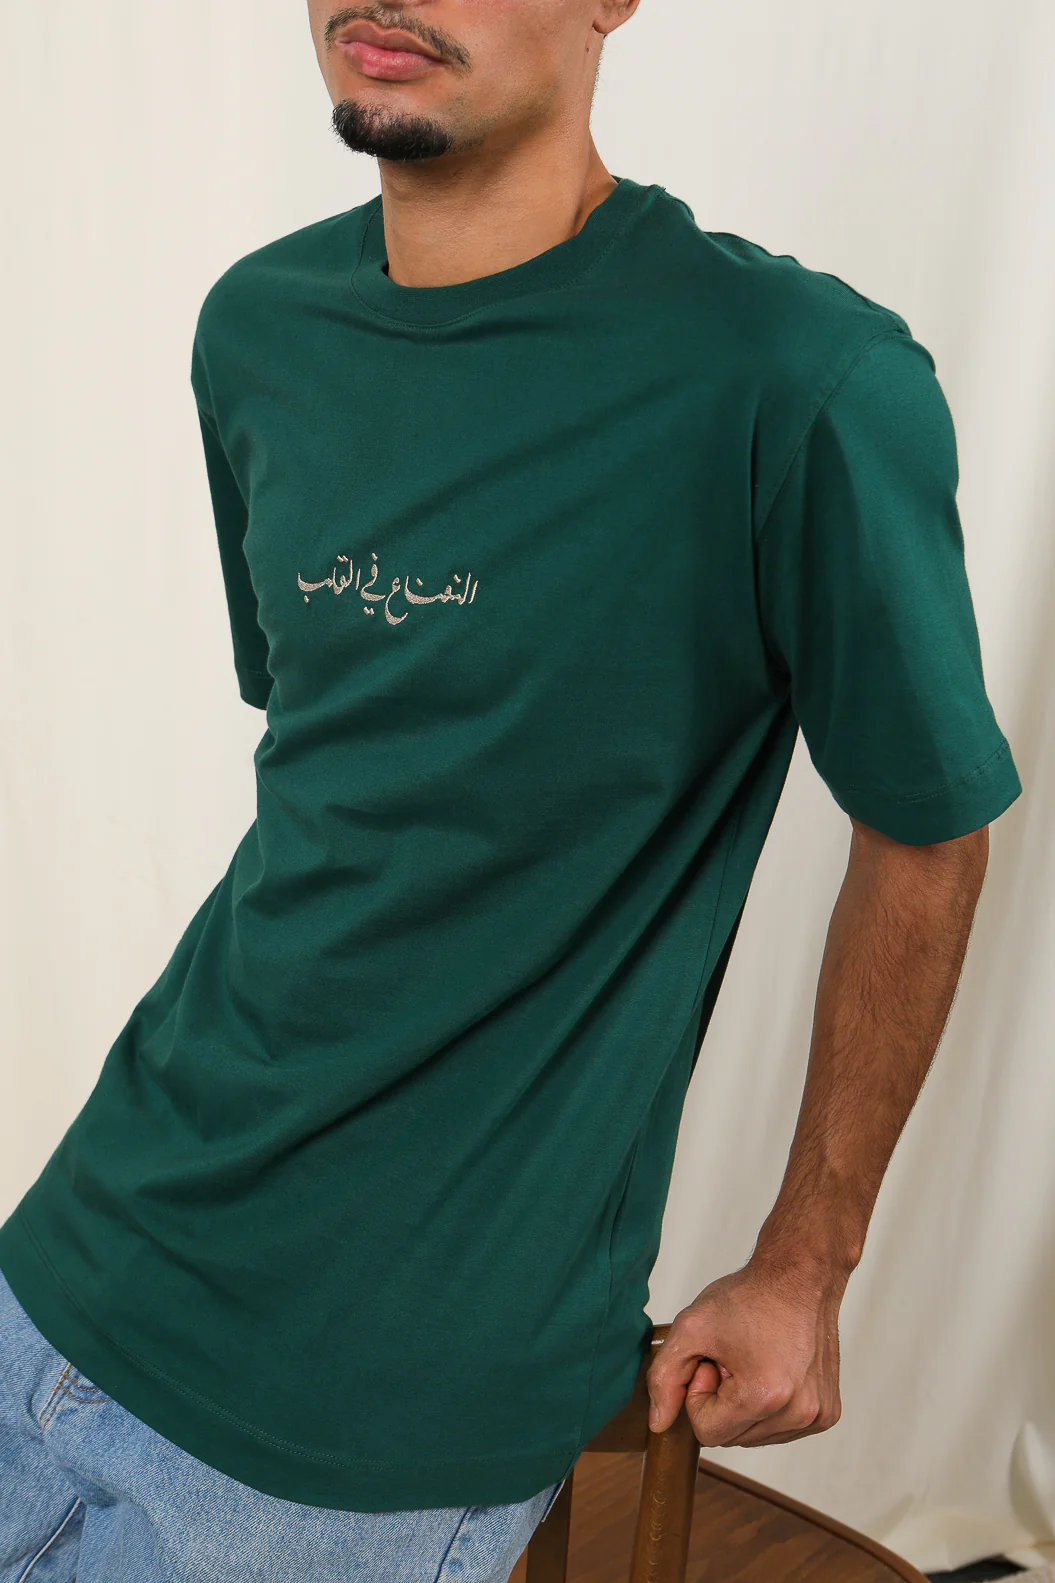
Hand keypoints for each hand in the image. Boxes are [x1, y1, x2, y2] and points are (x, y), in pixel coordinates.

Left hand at [645, 1253, 845, 1447]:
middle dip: (722, 1400)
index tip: (713, 1360)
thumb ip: (664, 1378)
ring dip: (744, 1404)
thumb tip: (658, 1424)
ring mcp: (815, 1416)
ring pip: (754, 1437)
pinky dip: (769, 1407)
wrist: (799, 1276)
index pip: (707, 1432)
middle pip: (731, 1437)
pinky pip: (780, 1430)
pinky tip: (773, 1369)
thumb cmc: (750, 1297)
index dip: (699, 1394)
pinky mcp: (827, 1413)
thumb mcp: (691, 1328)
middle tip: (732, 1358)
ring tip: (753, 1361)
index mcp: (763, 1396)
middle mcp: (797, 1413)